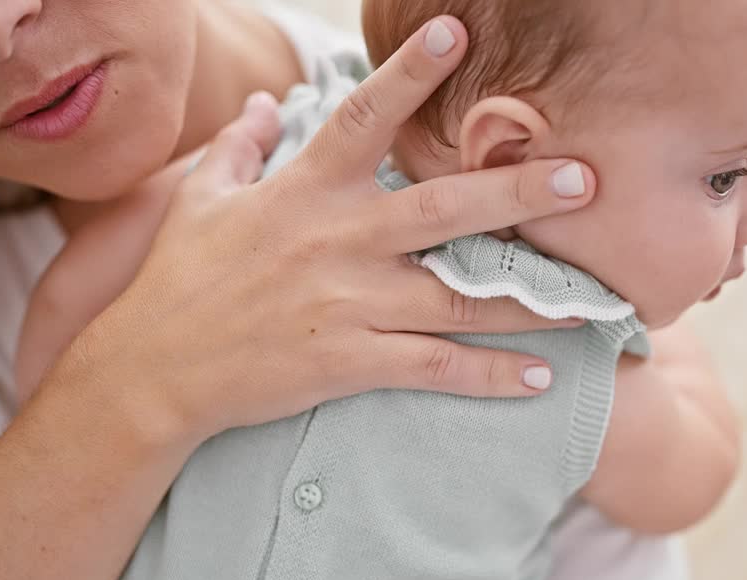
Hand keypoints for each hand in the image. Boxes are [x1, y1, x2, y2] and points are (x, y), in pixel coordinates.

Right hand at [61, 16, 598, 450]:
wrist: (152, 371)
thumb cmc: (179, 280)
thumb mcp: (202, 200)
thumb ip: (243, 146)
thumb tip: (268, 102)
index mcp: (304, 191)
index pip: (361, 116)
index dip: (408, 72)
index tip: (456, 31)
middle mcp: (337, 240)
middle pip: (442, 208)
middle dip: (517, 191)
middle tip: (585, 177)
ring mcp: (348, 304)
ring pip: (458, 297)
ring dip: (531, 297)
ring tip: (594, 296)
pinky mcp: (350, 361)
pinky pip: (434, 367)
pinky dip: (489, 375)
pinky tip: (539, 377)